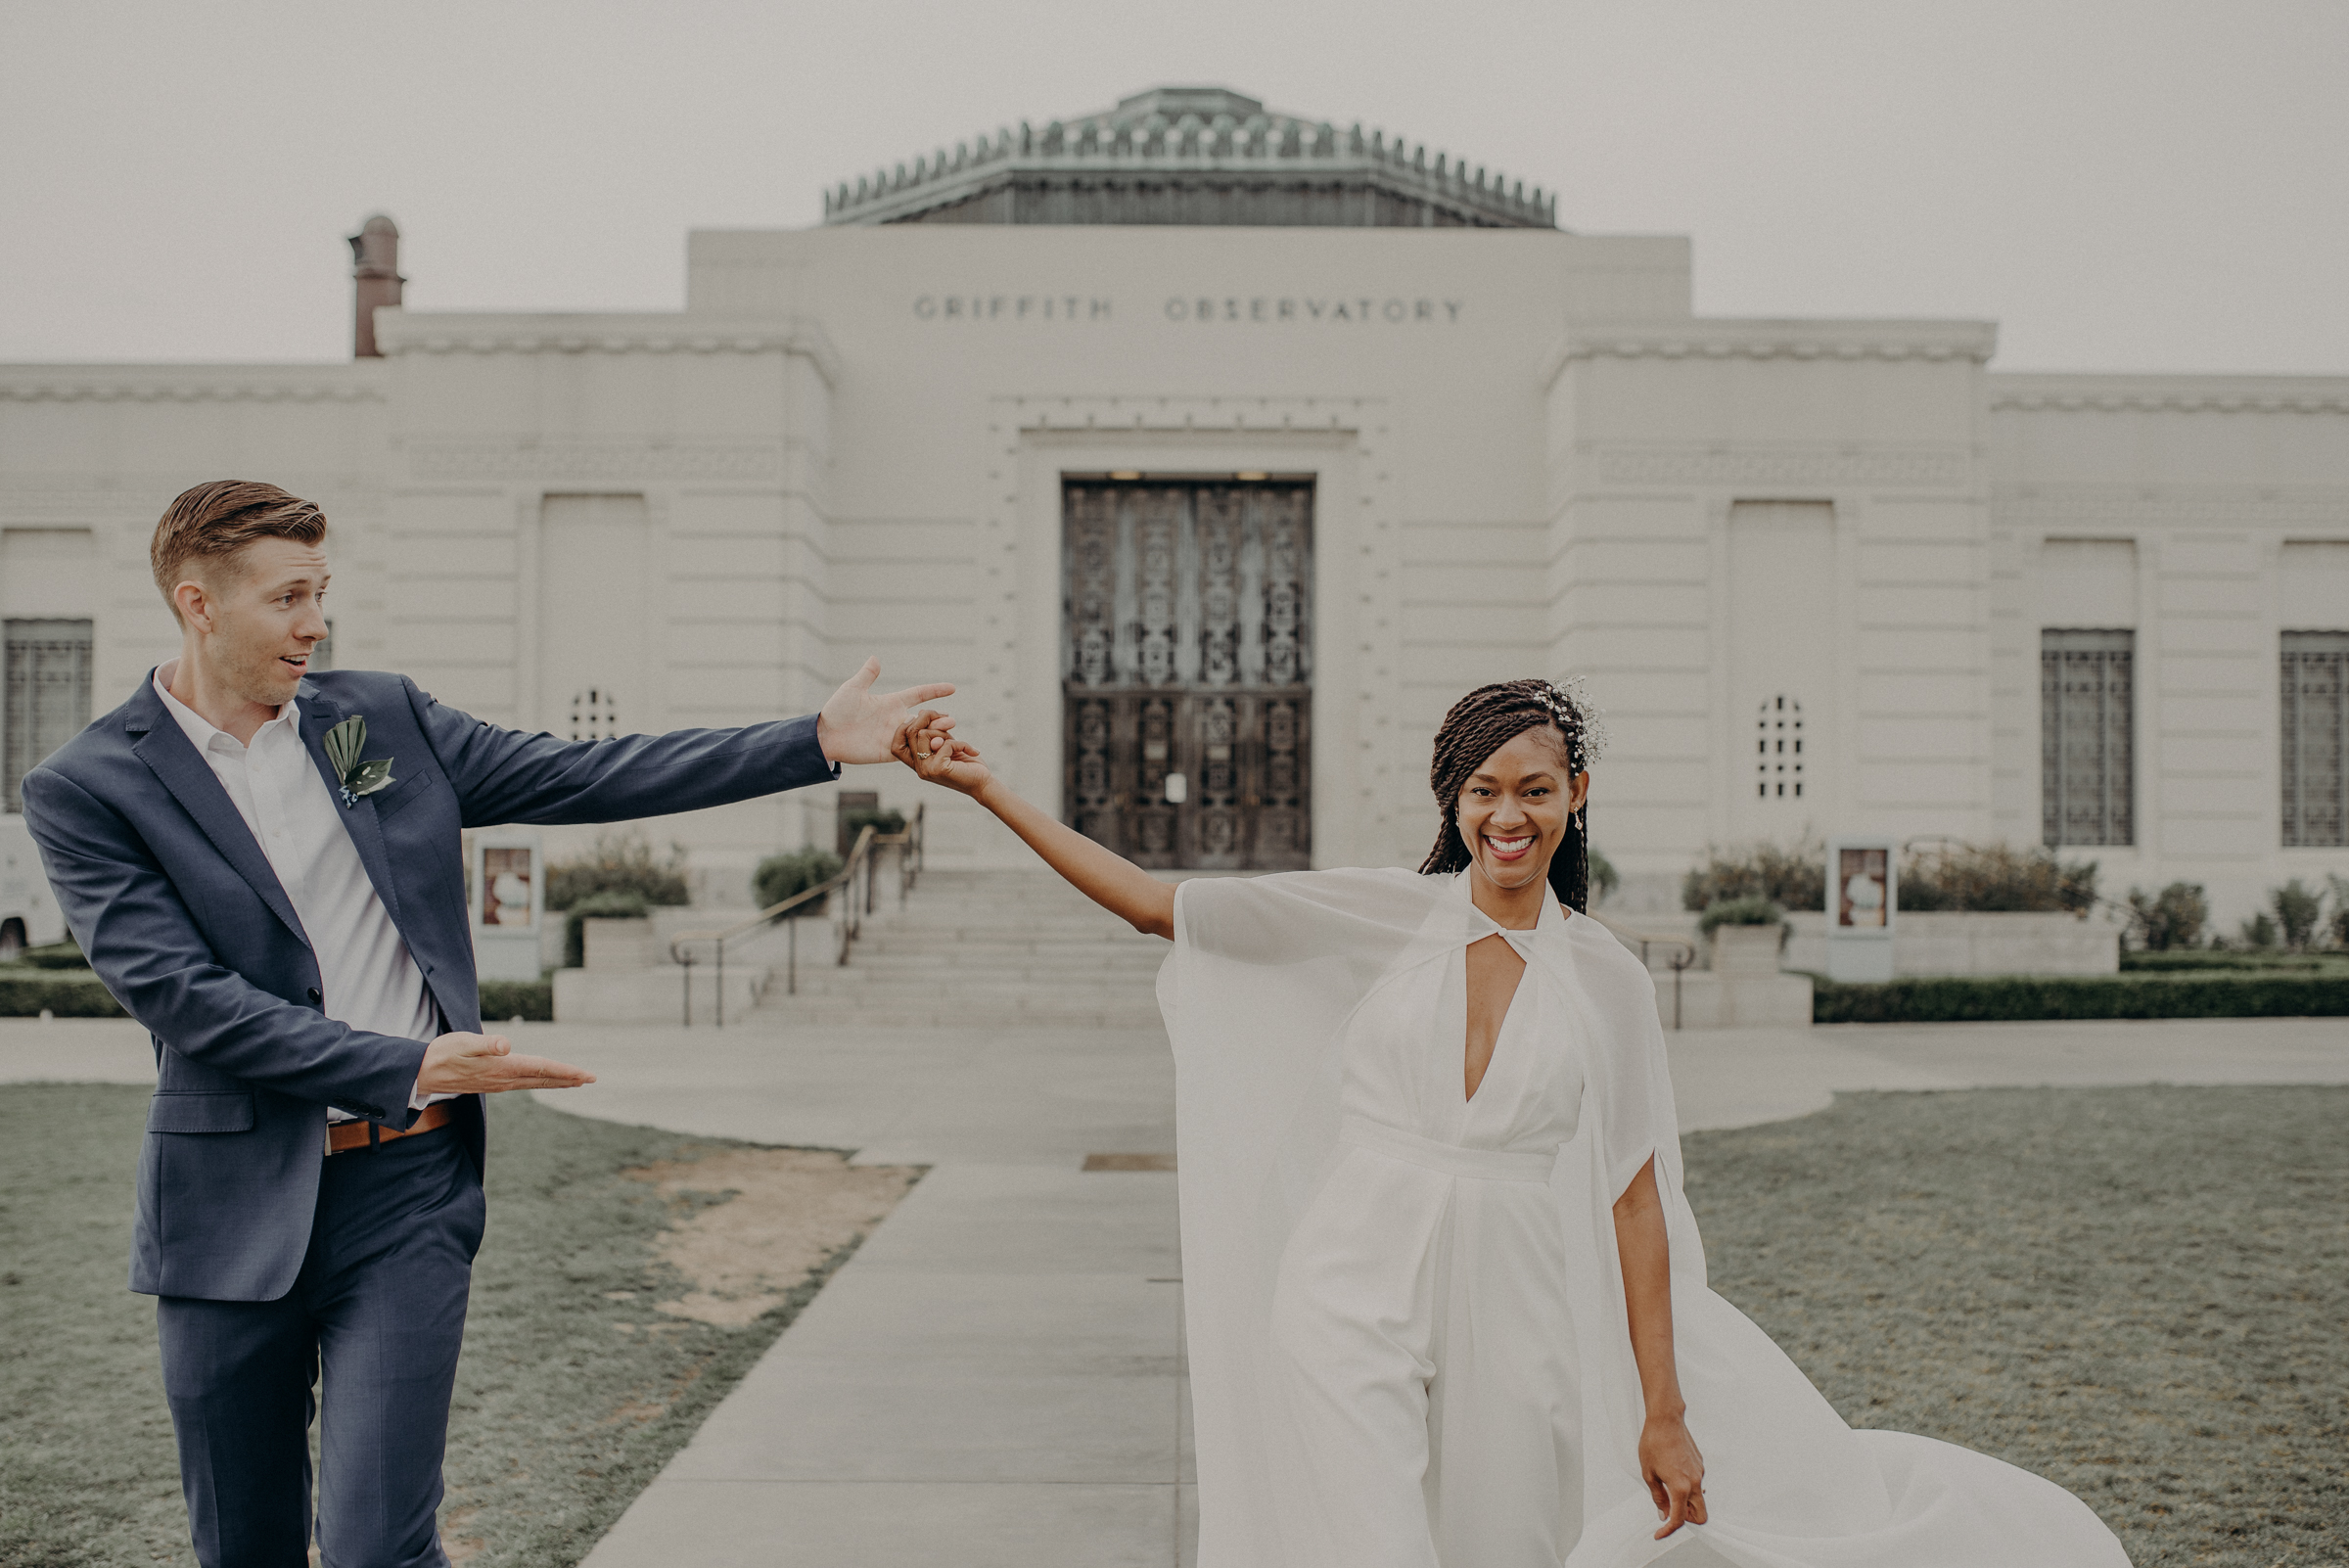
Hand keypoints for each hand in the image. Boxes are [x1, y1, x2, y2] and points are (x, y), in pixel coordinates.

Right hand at [417, 1032, 595, 1094]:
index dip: (566, 1071)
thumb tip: (506, 1044)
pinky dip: (540, 1081)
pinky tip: (544, 1080)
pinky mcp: (493, 1082)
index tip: (587, 1075)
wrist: (422, 1073)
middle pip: (544, 1079)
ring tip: (575, 1080)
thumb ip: (486, 1044)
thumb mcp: (463, 1043)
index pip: (542, 1069)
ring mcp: (499, 1083)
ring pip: (535, 1082)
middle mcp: (504, 1079)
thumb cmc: (442, 1054)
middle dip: (569, 1079)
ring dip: (557, 1081)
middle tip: (592, 1079)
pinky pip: (524, 1083)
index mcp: (503, 1068)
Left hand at [817, 657, 956, 764]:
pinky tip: (934, 749)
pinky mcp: (890, 752)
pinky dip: (924, 750)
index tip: (952, 687)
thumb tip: (875, 657)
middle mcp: (896, 719)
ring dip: (936, 734)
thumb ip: (867, 675)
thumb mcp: (853, 689)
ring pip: (922, 735)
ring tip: (947, 732)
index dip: (935, 691)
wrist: (826, 736)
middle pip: (925, 717)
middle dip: (940, 718)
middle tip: (950, 719)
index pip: (918, 695)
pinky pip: (911, 752)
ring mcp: (895, 736)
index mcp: (891, 703)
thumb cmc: (837, 710)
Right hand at [891, 715, 991, 797]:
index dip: (905, 726)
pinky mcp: (938, 769)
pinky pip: (946, 743)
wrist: (983, 784)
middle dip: (928, 718)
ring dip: (944, 732)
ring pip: (924, 734)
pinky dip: (962, 743)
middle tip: (949, 720)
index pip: (896, 744)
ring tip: (958, 743)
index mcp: (917, 762)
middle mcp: (918, 768)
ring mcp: (926, 769)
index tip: (925, 718)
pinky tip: (973, 751)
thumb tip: (921, 712)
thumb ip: (934, 732)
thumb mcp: (946, 743)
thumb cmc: (966, 763)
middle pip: (910, 732)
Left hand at [1640, 1411, 1706, 1537]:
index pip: (1679, 1518)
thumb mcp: (1648, 1473)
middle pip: (1701, 1515)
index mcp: (1681, 1487)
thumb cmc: (1653, 1444)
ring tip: (1666, 1491)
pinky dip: (1687, 1488)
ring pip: (1699, 1499)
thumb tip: (1663, 1513)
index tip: (1659, 1533)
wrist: (1665, 1419)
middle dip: (1687, 1520)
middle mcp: (1695, 1482)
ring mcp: (1699, 1473)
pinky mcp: (1699, 1464)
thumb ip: (1658, 1496)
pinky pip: (1696, 1484)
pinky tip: (1671, 1475)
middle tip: (1669, 1513)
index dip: (1668, 1529)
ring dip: (1686, 1503)